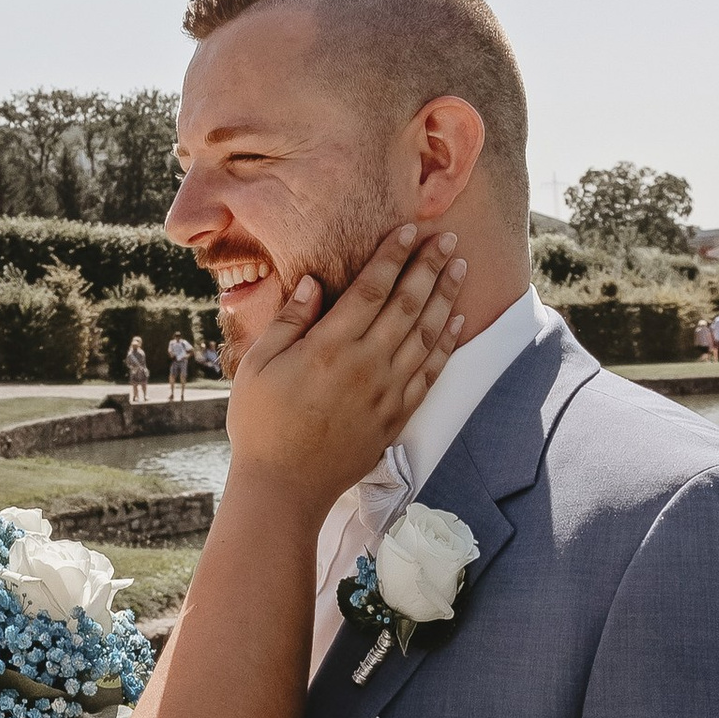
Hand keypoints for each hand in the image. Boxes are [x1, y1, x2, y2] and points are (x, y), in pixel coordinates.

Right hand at [223, 226, 466, 504]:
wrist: (284, 487)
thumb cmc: (261, 424)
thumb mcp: (258, 366)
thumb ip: (288, 322)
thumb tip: (312, 283)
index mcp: (329, 348)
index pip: (370, 289)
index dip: (392, 256)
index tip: (409, 230)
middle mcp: (366, 365)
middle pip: (407, 305)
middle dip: (429, 267)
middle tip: (448, 239)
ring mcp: (387, 392)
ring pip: (426, 334)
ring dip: (445, 298)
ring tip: (460, 269)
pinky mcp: (396, 416)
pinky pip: (430, 373)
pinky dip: (446, 344)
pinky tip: (456, 321)